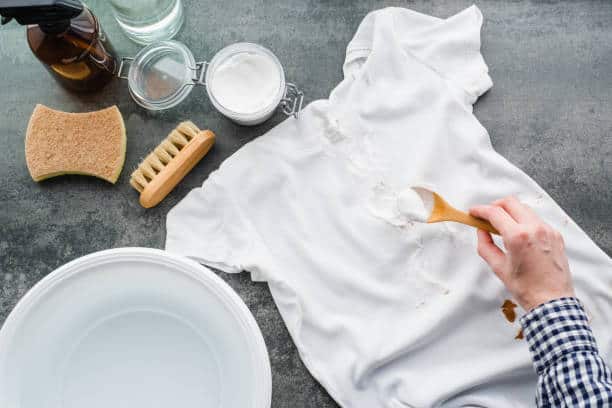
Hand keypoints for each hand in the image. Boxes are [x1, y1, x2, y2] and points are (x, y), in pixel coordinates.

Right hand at [470, 196, 573, 310]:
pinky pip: (536, 220)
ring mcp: (548, 230)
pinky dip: (524, 221)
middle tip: (486, 216)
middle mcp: (535, 229)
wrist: (551, 300)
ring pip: (524, 209)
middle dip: (495, 205)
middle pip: (511, 202)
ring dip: (510, 212)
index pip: (495, 212)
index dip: (480, 210)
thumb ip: (485, 245)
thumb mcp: (498, 267)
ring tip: (501, 227)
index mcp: (518, 237)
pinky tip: (518, 234)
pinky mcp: (555, 235)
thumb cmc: (527, 288)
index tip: (474, 212)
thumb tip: (481, 232)